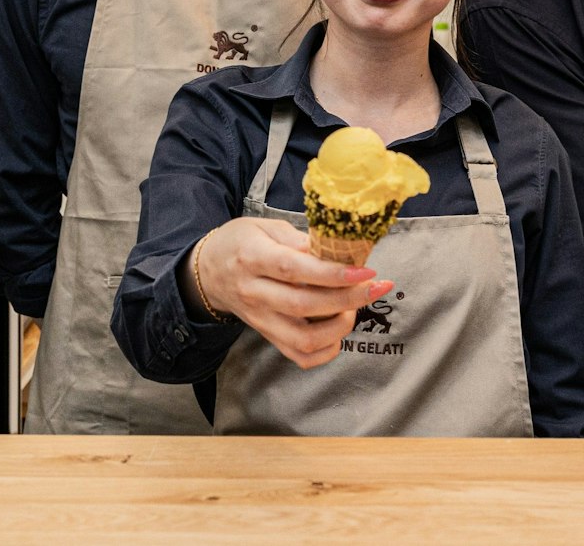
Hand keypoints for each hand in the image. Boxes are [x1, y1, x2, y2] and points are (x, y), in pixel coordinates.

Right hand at [193, 218, 390, 369]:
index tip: (365, 270)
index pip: (294, 270)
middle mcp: (254, 293)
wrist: (208, 272)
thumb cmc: (241, 243)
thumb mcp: (264, 227)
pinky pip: (298, 355)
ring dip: (338, 327)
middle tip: (374, 287)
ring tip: (353, 307)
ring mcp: (260, 319)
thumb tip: (336, 251)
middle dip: (347, 299)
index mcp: (252, 258)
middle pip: (303, 305)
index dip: (332, 273)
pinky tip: (338, 329)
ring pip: (302, 338)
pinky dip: (326, 349)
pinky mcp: (267, 336)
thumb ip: (299, 239)